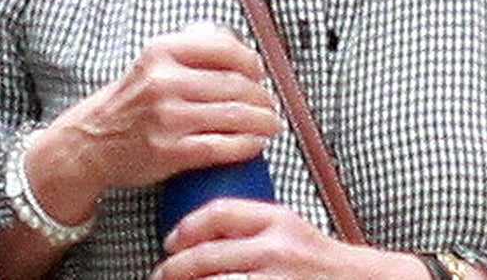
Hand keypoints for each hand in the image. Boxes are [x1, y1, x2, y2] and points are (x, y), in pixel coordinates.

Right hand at [23, 23, 278, 226]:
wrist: (93, 140)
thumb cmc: (130, 103)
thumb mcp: (151, 64)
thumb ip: (188, 51)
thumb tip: (238, 50)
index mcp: (161, 52)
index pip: (224, 48)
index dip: (251, 63)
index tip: (258, 73)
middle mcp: (164, 81)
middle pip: (236, 85)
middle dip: (262, 98)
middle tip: (268, 106)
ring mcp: (167, 117)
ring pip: (235, 116)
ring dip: (264, 122)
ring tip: (270, 124)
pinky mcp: (170, 151)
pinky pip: (223, 146)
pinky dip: (247, 145)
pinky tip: (255, 143)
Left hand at [155, 197, 430, 278]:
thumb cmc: (324, 262)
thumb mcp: (290, 230)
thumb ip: (254, 226)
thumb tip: (205, 231)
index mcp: (277, 220)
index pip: (218, 213)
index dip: (186, 227)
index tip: (170, 240)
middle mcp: (276, 249)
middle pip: (207, 256)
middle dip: (176, 267)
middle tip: (161, 273)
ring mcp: (277, 279)